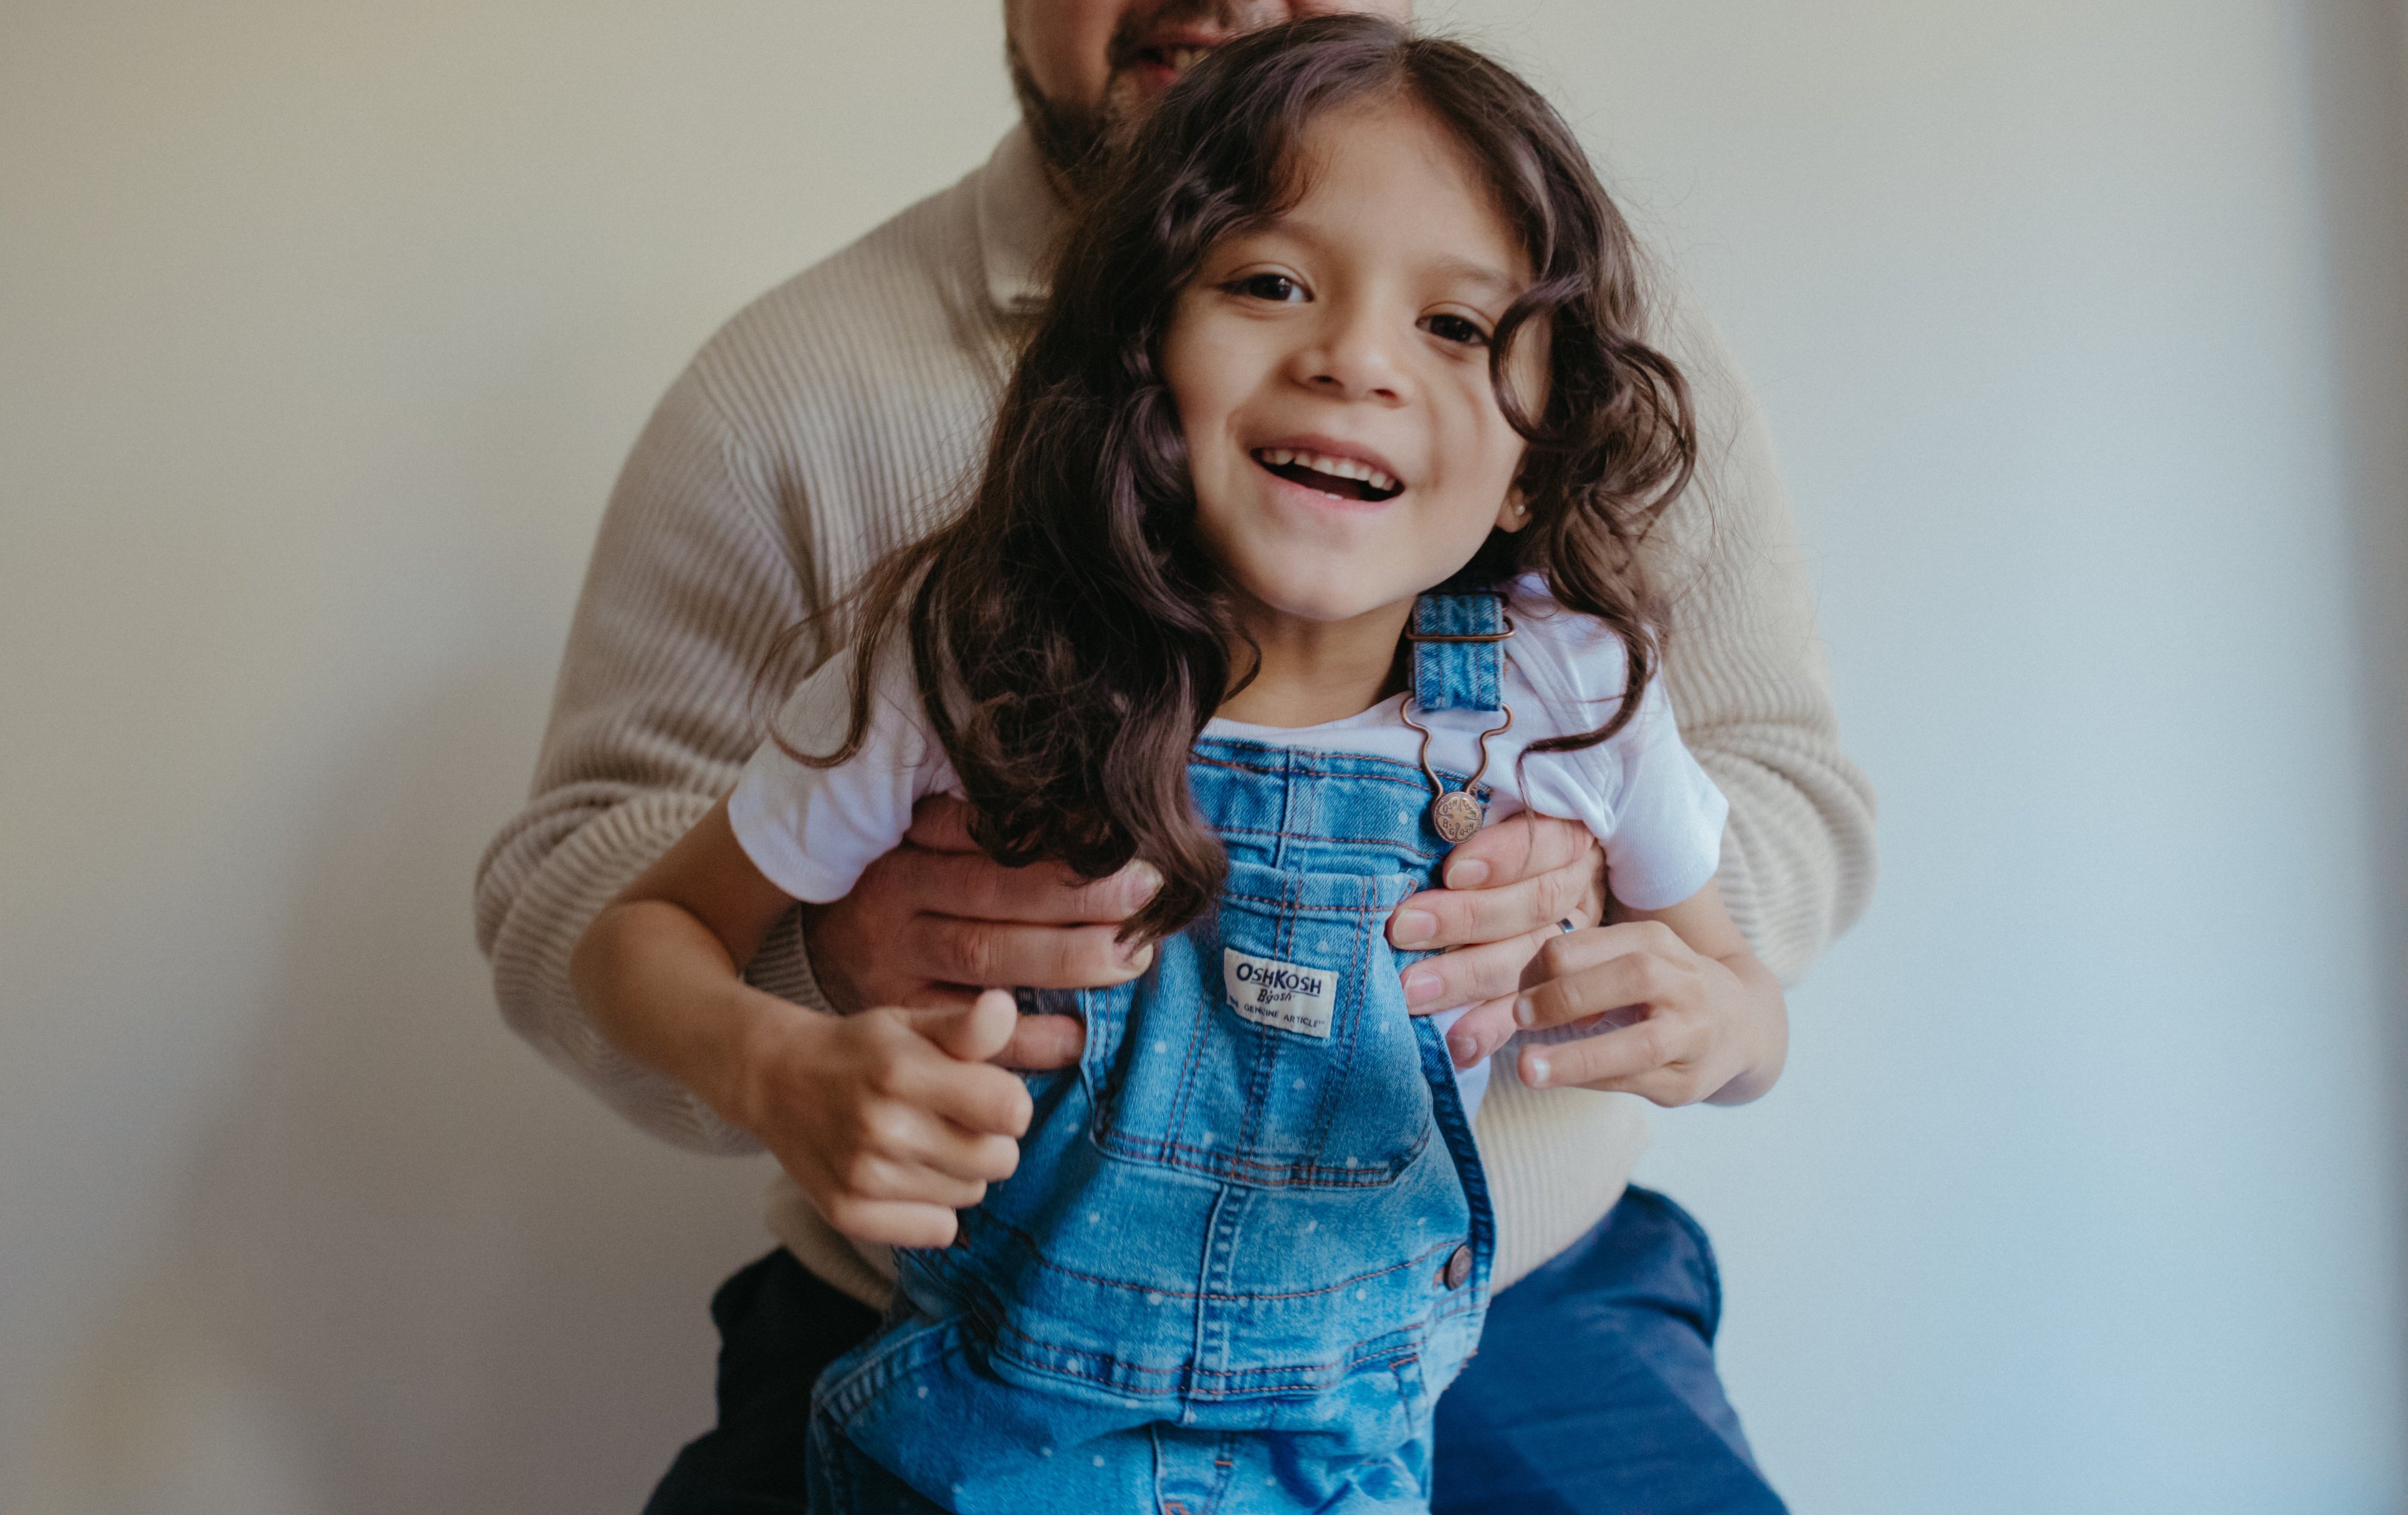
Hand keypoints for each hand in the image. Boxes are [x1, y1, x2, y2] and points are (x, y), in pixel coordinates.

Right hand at [733, 988, 1038, 1247]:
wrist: (776, 1080)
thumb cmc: (860, 1050)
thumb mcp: (911, 1023)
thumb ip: (966, 1025)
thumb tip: (1004, 1009)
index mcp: (904, 1072)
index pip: (1012, 1112)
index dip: (1009, 1102)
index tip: (984, 1093)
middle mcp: (884, 1129)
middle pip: (999, 1161)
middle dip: (989, 1139)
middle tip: (953, 1120)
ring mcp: (863, 1177)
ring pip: (970, 1195)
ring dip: (958, 1173)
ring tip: (922, 1143)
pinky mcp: (848, 1214)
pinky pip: (938, 1231)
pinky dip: (932, 1210)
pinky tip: (906, 1176)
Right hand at [801, 795, 1159, 1070]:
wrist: (814, 972)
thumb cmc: (895, 904)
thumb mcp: (921, 855)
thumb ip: (984, 838)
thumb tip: (1093, 823)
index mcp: (906, 851)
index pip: (983, 836)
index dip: (1052, 835)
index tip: (1119, 835)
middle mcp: (896, 905)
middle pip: (993, 894)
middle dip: (1075, 894)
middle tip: (1145, 894)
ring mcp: (894, 969)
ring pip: (984, 958)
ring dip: (1064, 958)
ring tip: (1130, 958)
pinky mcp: (900, 1030)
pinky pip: (969, 1035)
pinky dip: (1028, 1039)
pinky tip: (1079, 1034)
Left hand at [1386, 812, 1604, 1068]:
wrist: (1539, 888)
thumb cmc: (1489, 836)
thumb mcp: (1497, 814)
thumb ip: (1472, 817)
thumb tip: (1436, 818)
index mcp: (1570, 837)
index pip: (1547, 842)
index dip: (1504, 857)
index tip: (1453, 870)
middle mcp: (1579, 888)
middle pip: (1535, 902)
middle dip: (1467, 917)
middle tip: (1405, 929)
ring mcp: (1574, 940)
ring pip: (1530, 958)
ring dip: (1469, 977)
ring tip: (1415, 990)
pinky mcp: (1558, 987)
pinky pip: (1528, 1010)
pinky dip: (1491, 1027)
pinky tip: (1459, 1044)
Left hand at [1507, 912, 1786, 1106]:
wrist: (1743, 1026)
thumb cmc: (1664, 988)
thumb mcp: (1632, 957)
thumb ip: (1584, 966)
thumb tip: (1525, 997)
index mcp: (1659, 942)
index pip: (1593, 942)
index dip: (1544, 964)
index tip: (1518, 988)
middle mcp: (1685, 984)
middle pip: (1631, 977)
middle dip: (1566, 997)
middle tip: (1519, 1017)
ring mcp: (1694, 1036)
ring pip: (1641, 1044)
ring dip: (1577, 1057)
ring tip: (1527, 1068)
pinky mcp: (1689, 1083)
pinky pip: (1636, 1083)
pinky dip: (1591, 1080)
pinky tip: (1561, 1077)